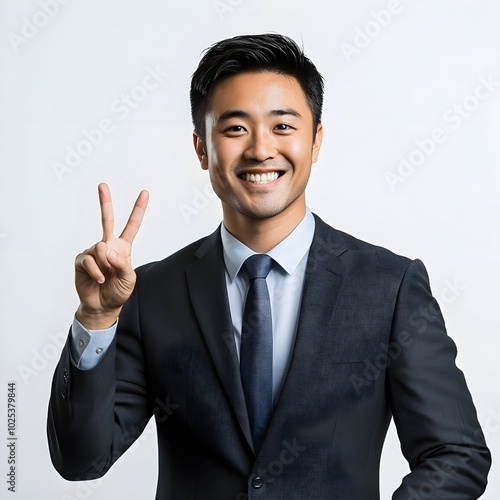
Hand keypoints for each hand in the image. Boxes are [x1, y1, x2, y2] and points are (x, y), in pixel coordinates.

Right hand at [75, 183, 148, 328]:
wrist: (102, 306)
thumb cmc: (118, 291)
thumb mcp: (128, 278)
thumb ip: (121, 263)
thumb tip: (106, 249)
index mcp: (123, 247)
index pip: (132, 225)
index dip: (138, 209)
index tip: (144, 193)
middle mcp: (107, 245)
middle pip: (106, 220)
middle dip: (105, 201)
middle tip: (102, 185)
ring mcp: (93, 251)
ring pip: (100, 248)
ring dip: (105, 266)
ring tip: (106, 277)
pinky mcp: (81, 260)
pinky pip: (89, 260)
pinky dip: (96, 272)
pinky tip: (98, 279)